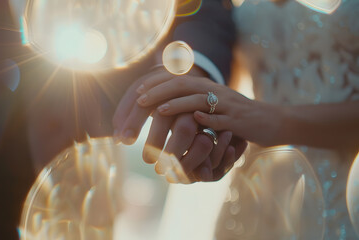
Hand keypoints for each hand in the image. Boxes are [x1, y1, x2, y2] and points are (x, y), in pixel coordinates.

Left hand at [113, 67, 246, 181]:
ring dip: (178, 104)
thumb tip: (164, 107)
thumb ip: (192, 104)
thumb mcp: (213, 107)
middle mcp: (216, 91)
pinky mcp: (238, 121)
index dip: (156, 84)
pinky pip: (221, 118)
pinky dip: (208, 119)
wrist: (272, 121)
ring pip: (200, 100)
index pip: (177, 80)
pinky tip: (195, 120)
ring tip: (159, 110)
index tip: (137, 92)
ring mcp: (227, 105)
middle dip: (160, 92)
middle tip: (140, 100)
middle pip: (184, 86)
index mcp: (207, 87)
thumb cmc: (236, 117)